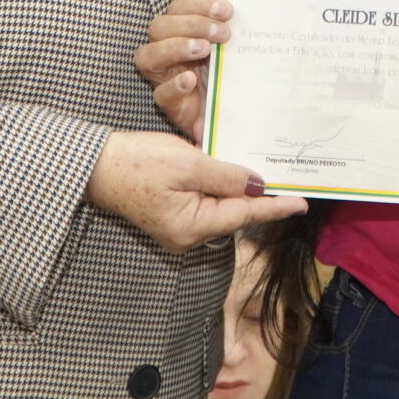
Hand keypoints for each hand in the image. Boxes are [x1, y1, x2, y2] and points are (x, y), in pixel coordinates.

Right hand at [84, 129, 303, 254]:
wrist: (95, 165)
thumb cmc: (136, 163)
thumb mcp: (187, 165)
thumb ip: (225, 176)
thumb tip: (257, 185)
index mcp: (193, 227)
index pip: (244, 214)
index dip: (275, 206)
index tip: (303, 203)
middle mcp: (188, 235)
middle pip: (234, 214)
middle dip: (260, 197)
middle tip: (291, 181)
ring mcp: (179, 227)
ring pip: (221, 208)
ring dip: (240, 191)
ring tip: (267, 175)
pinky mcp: (172, 215)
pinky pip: (206, 203)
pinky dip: (221, 189)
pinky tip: (233, 175)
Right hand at [136, 0, 230, 141]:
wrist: (235, 116)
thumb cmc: (231, 77)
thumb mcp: (233, 51)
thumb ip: (232, 31)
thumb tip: (249, 6)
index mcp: (182, 33)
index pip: (178, 9)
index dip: (199, 4)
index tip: (227, 11)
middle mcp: (167, 52)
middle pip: (160, 27)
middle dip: (192, 24)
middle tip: (223, 33)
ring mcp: (164, 78)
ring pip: (149, 56)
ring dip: (177, 47)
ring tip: (205, 49)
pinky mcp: (170, 105)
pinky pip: (160, 94)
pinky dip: (174, 84)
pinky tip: (191, 79)